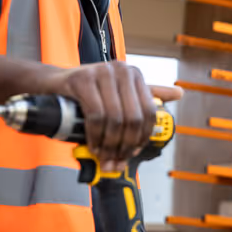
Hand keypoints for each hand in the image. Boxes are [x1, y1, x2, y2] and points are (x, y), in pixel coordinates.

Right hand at [36, 62, 182, 169]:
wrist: (51, 84)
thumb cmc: (87, 92)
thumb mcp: (120, 92)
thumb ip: (148, 93)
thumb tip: (180, 93)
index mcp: (134, 75)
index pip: (149, 112)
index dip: (142, 138)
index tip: (131, 154)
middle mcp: (122, 70)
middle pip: (133, 118)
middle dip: (125, 145)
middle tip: (115, 161)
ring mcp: (102, 73)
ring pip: (115, 118)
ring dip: (109, 144)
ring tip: (103, 157)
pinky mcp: (82, 79)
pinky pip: (95, 114)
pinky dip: (95, 135)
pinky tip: (92, 145)